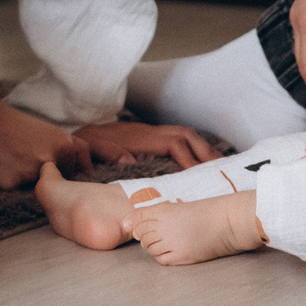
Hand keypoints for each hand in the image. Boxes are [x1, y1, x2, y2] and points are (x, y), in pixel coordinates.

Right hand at [0, 98, 89, 189]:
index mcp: (63, 146)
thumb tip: (90, 168)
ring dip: (26, 182)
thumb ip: (75, 149)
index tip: (43, 159)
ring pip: (35, 191)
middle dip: (43, 178)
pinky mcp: (9, 185)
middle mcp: (48, 160)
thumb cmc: (17, 127)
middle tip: (25, 159)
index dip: (58, 171)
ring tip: (13, 162)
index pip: (72, 175)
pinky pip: (15, 194)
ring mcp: (29, 173)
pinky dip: (9, 185)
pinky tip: (2, 169)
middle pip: (55, 185)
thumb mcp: (51, 131)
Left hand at [76, 120, 216, 168]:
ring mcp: (154, 133)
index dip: (188, 157)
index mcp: (142, 137)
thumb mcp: (95, 148)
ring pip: (186, 134)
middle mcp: (152, 132)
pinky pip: (179, 138)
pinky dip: (194, 147)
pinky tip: (201, 160)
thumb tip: (128, 162)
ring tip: (218, 165)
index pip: (173, 144)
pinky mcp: (153, 137)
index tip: (199, 173)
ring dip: (203, 148)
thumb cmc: (89, 144)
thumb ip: (111, 153)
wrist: (83, 133)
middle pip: (186, 135)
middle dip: (205, 151)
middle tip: (222, 169)